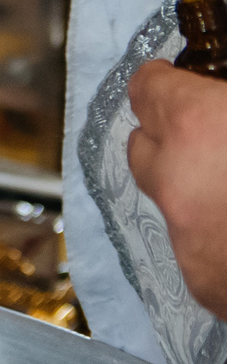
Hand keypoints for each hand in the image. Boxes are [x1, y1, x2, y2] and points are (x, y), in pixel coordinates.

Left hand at [129, 60, 226, 312]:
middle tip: (210, 139)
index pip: (146, 89)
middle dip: (170, 136)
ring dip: (192, 188)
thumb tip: (223, 109)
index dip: (164, 82)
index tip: (179, 81)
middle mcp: (176, 177)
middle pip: (144, 144)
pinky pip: (193, 246)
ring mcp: (184, 235)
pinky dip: (215, 236)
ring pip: (165, 198)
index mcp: (196, 124)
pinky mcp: (202, 282)